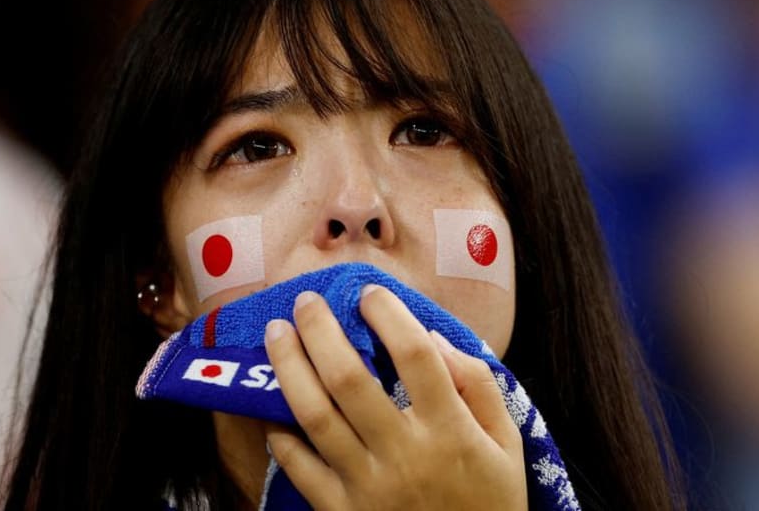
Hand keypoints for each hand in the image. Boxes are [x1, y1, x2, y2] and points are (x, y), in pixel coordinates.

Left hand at [263, 285, 527, 510]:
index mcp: (450, 429)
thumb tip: (432, 336)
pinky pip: (300, 469)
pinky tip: (274, 408)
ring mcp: (367, 486)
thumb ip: (479, 385)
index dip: (388, 314)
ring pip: (315, 415)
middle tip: (305, 301)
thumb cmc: (491, 502)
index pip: (414, 355)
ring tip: (275, 333)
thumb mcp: (507, 444)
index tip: (369, 293)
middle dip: (319, 330)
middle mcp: (404, 453)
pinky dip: (281, 435)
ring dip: (288, 367)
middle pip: (349, 378)